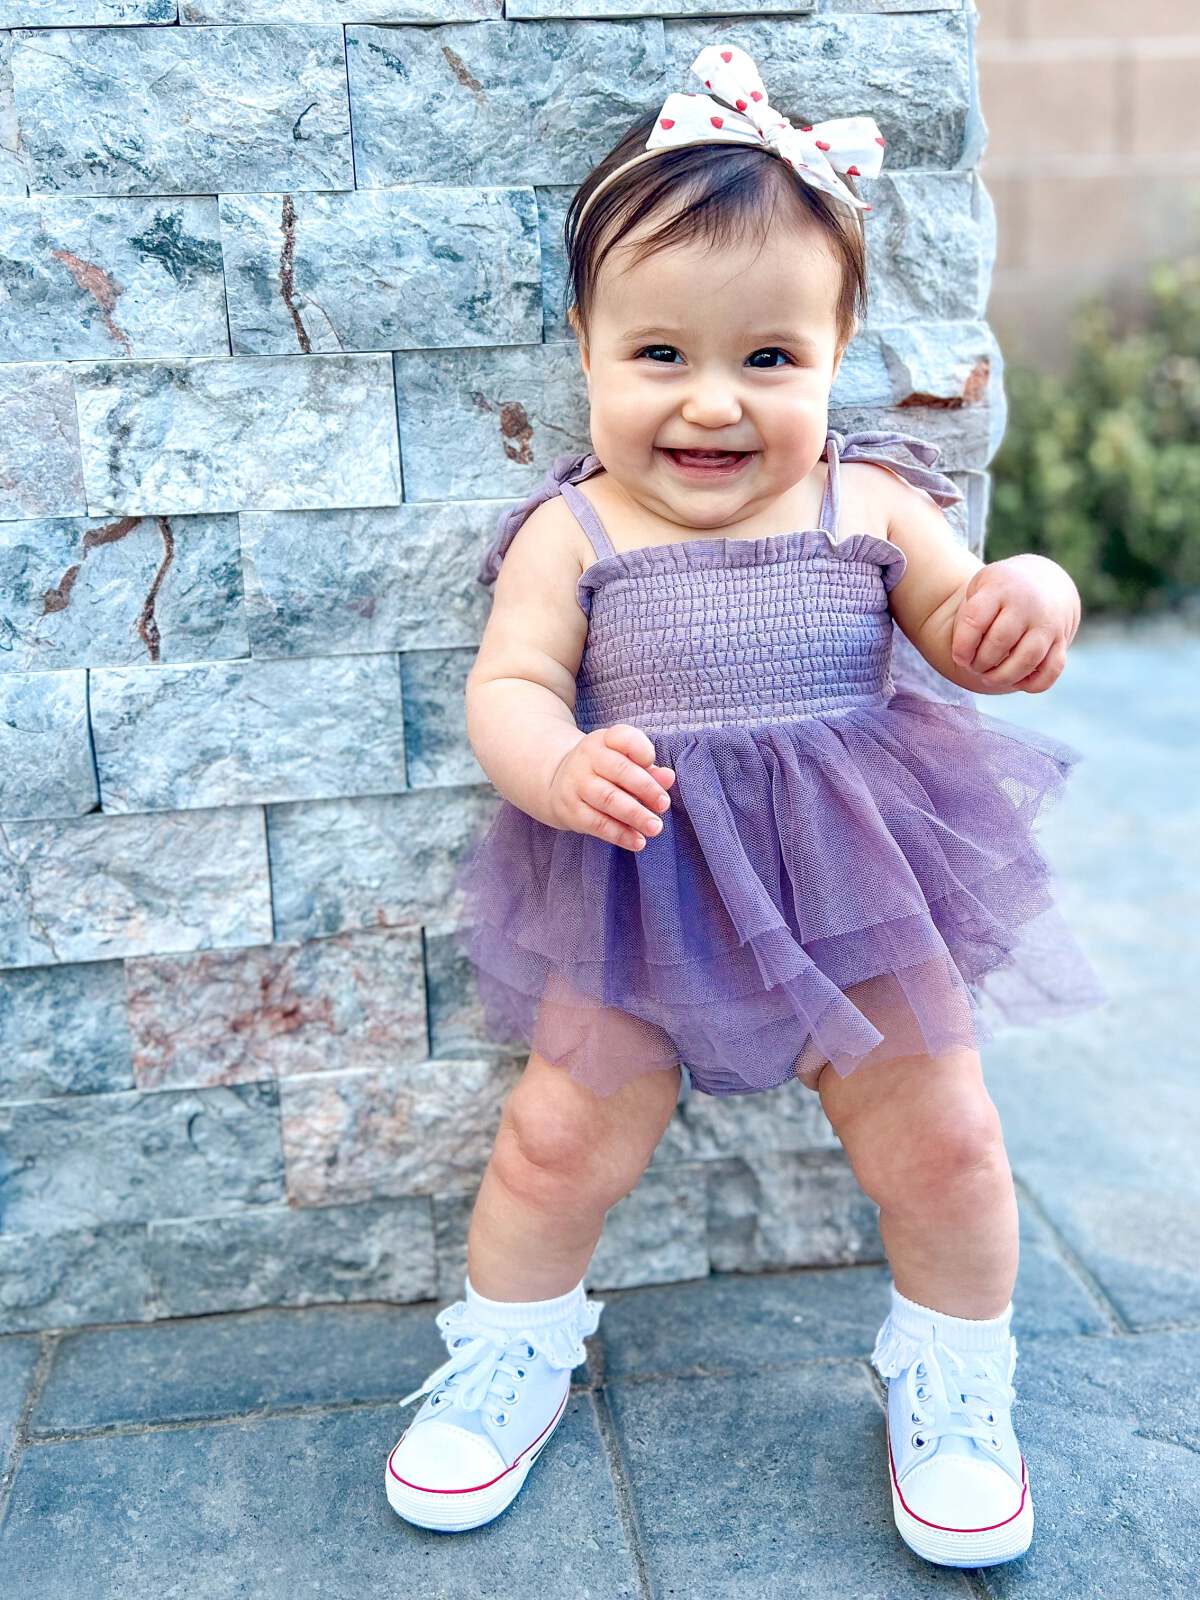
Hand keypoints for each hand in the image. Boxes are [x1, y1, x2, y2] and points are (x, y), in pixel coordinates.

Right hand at [548, 724, 675, 852]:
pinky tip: (637, 841)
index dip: (641, 750)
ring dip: (635, 815)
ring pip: (608, 799)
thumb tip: (669, 777)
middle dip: (646, 789)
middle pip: (620, 771)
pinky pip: (597, 823)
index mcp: (604, 740)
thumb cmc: (604, 771)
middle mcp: (587, 758)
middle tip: (664, 805)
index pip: (623, 738)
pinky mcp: (571, 810)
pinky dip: (620, 834)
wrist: (557, 783)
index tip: (652, 763)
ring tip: (655, 827)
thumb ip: (649, 770)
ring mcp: (576, 784)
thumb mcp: (624, 762)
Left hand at [950, 555, 1080, 692]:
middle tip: (974, 667)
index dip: (962, 646)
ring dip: (1003, 677)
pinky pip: (1051, 670)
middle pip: (1000, 643)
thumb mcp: (979, 588)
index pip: (975, 621)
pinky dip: (1032, 684)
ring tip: (989, 677)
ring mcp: (1048, 623)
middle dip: (981, 663)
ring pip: (1026, 660)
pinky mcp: (1062, 641)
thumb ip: (966, 618)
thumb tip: (965, 657)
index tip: (960, 657)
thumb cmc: (1001, 592)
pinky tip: (1016, 682)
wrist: (1046, 581)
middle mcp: (1027, 604)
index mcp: (1000, 589)